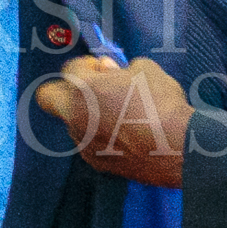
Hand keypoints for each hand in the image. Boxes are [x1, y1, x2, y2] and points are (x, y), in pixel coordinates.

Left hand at [32, 55, 190, 187]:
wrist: (178, 148)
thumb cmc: (162, 105)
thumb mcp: (146, 70)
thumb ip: (120, 68)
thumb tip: (110, 70)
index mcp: (83, 89)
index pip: (69, 68)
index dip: (87, 65)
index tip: (103, 68)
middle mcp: (75, 117)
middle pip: (49, 98)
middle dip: (66, 90)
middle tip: (93, 90)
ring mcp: (83, 143)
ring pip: (73, 123)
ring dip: (88, 115)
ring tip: (122, 115)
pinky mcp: (97, 162)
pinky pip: (90, 143)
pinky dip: (102, 137)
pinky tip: (128, 136)